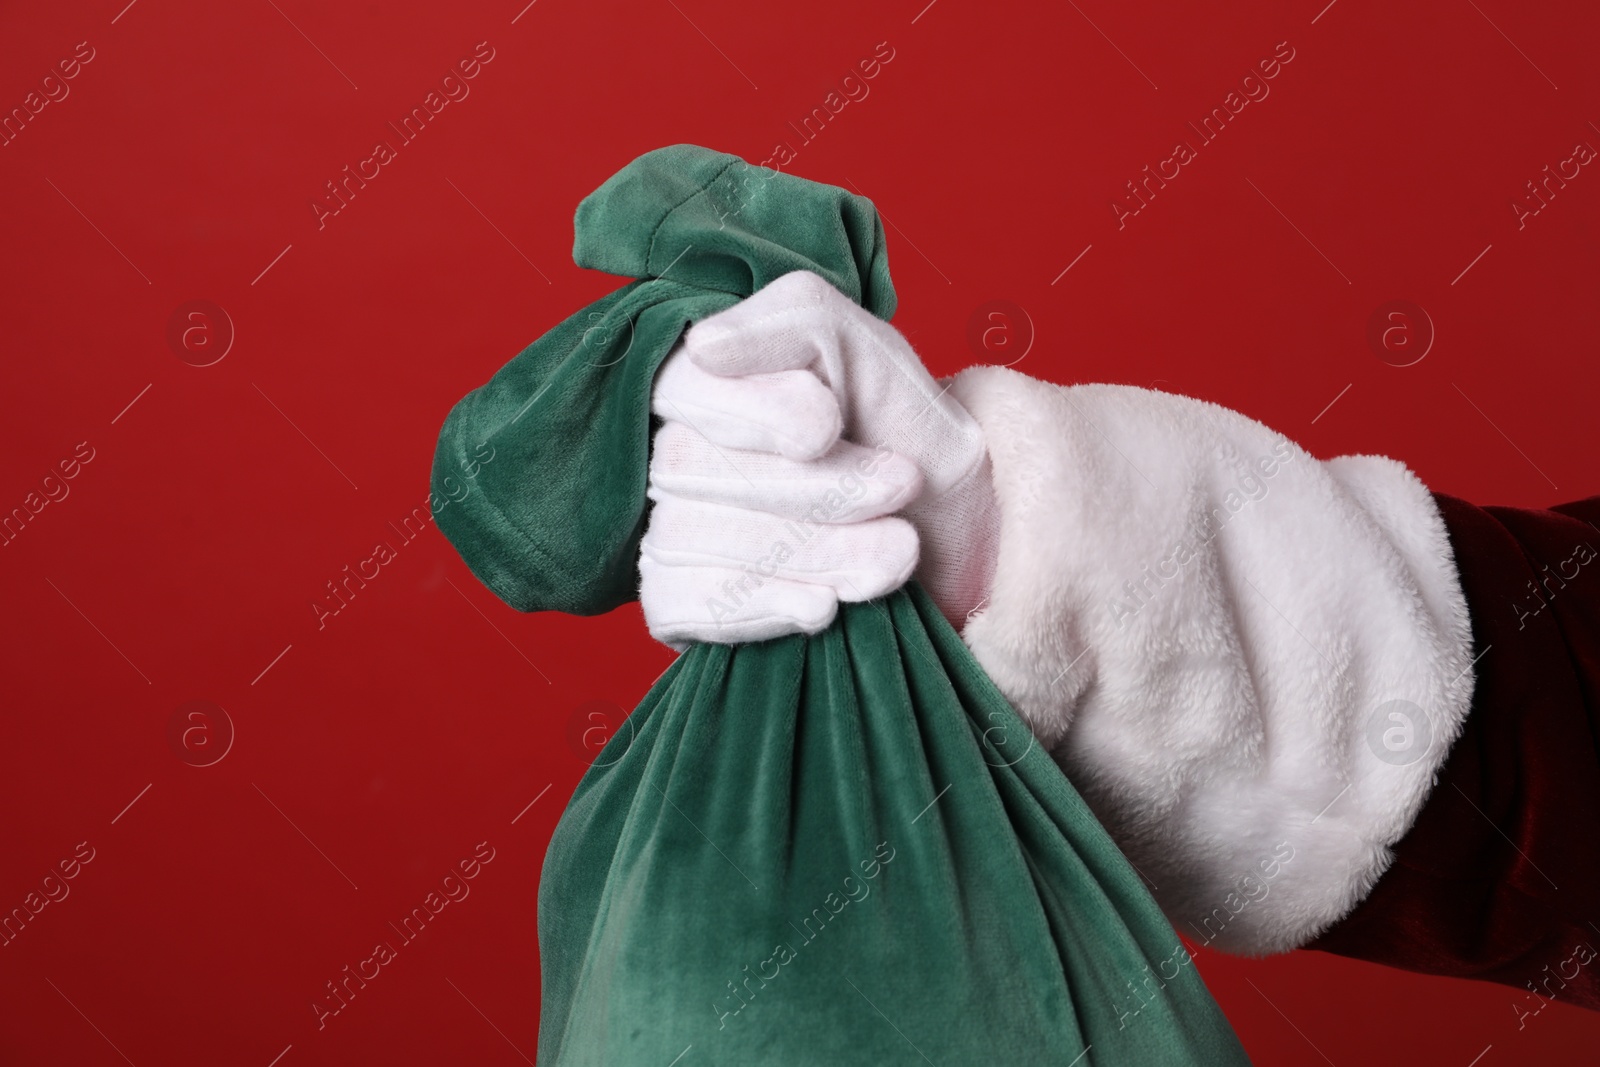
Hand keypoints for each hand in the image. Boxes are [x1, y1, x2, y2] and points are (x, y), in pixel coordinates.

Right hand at [639, 347, 925, 646]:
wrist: (958, 541)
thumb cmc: (906, 438)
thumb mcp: (877, 359)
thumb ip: (798, 324)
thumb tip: (705, 346)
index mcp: (710, 379)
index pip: (681, 383)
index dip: (751, 410)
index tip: (828, 426)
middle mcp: (675, 450)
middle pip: (686, 465)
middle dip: (810, 488)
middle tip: (901, 488)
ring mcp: (668, 527)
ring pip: (688, 536)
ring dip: (810, 550)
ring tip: (897, 553)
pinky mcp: (676, 599)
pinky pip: (677, 602)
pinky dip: (757, 606)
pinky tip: (822, 607)